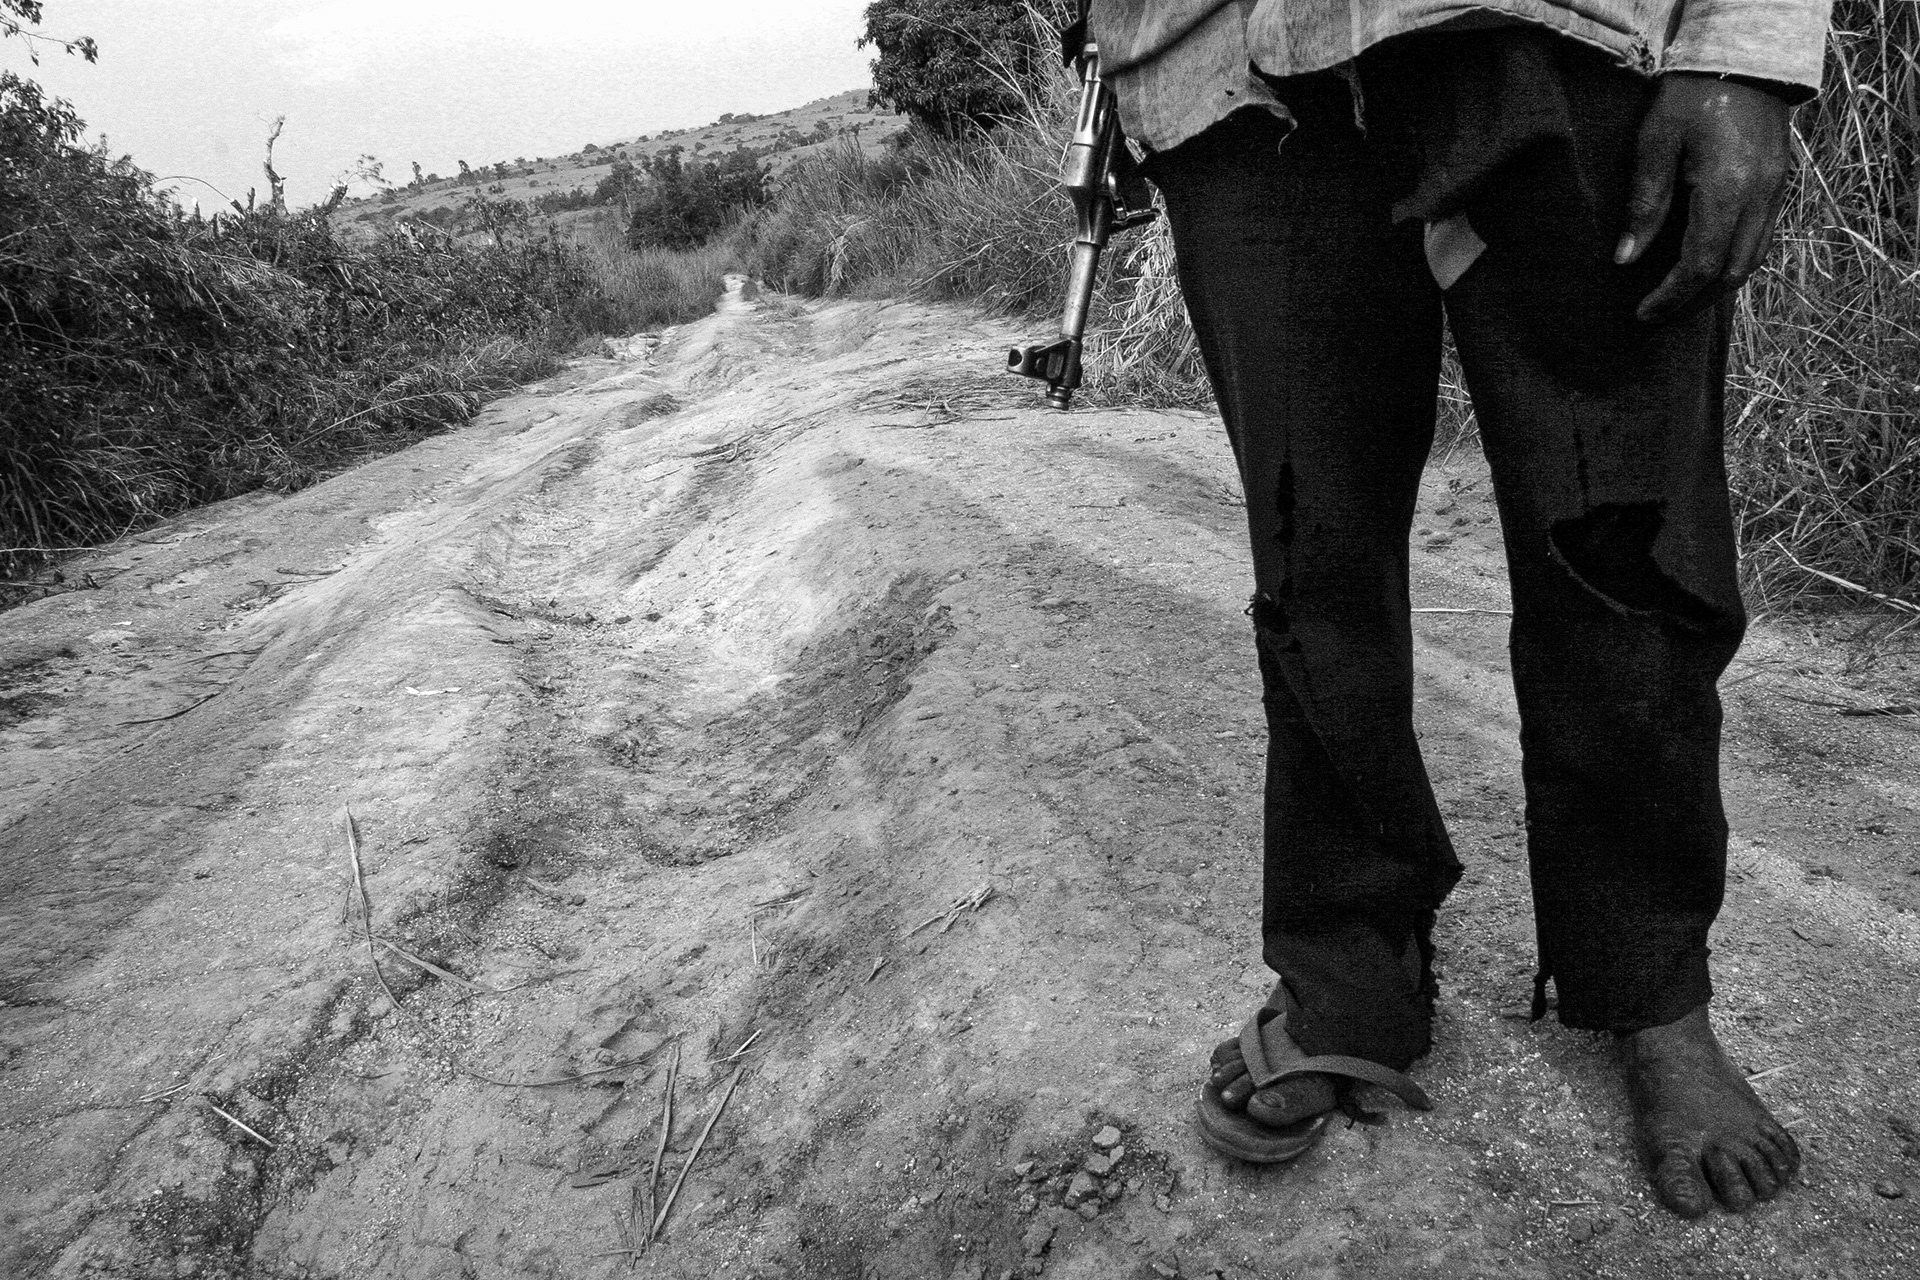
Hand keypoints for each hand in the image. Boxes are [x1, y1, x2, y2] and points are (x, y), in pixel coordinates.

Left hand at [1615, 73, 1792, 324]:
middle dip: (1693, 301)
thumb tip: (1626, 258)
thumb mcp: (1655, 142)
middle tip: (1657, 314)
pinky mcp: (1779, 185)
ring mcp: (1776, 191)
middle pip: (1732, 272)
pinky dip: (1733, 262)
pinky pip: (1761, 239)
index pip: (1701, 264)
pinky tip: (1706, 268)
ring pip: (1752, 260)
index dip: (1672, 296)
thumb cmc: (1691, 96)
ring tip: (1678, 299)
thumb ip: (1645, 202)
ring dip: (1716, 287)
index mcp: (1729, 188)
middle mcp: (1760, 196)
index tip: (1643, 313)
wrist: (1744, 60)